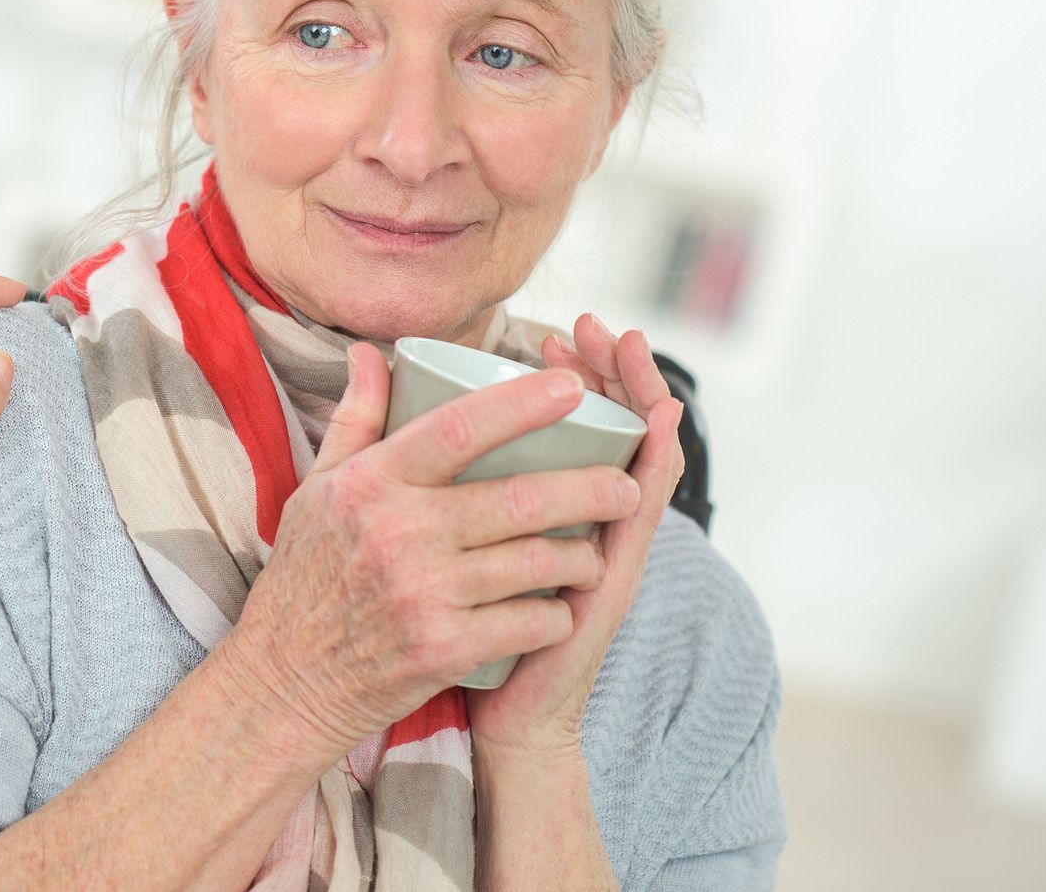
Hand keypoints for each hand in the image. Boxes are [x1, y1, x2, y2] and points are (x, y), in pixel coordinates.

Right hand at [213, 345, 643, 764]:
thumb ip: (355, 418)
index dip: (522, 404)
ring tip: (596, 552)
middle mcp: (399, 532)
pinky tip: (560, 609)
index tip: (572, 389)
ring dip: (582, 557)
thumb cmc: (306, 577)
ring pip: (537, 562)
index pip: (458, 429)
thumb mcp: (318, 489)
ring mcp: (424, 594)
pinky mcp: (444, 649)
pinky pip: (529, 622)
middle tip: (625, 485)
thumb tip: (369, 352)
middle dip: (591, 489)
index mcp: (371, 484)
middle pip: (521, 498)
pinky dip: (555, 615)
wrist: (286, 678)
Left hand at [466, 314, 685, 759]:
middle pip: (612, 432)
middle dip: (609, 372)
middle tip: (596, 326)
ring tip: (627, 351)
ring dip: (638, 399)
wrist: (496, 720)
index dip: (571, 379)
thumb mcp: (439, 548)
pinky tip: (657, 429)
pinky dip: (655, 467)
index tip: (556, 336)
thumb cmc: (460, 632)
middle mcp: (584, 526)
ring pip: (638, 460)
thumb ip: (428, 491)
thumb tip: (388, 430)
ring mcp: (605, 552)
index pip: (570, 432)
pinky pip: (644, 518)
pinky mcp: (612, 584)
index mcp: (544, 512)